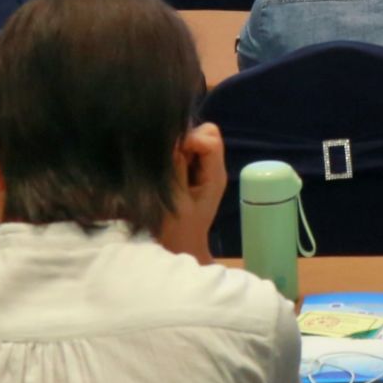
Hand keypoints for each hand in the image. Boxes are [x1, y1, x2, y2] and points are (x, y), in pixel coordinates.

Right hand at [160, 122, 228, 262]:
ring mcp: (205, 169)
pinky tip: (168, 170)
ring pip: (196, 138)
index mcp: (215, 176)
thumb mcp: (174, 201)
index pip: (211, 140)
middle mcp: (214, 168)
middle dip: (186, 140)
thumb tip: (174, 143)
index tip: (171, 152)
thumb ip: (176, 171)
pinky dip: (176, 153)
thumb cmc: (177, 231)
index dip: (190, 139)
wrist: (181, 249)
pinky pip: (187, 150)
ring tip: (168, 168)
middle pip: (207, 133)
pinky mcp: (194, 171)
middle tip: (170, 160)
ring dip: (180, 147)